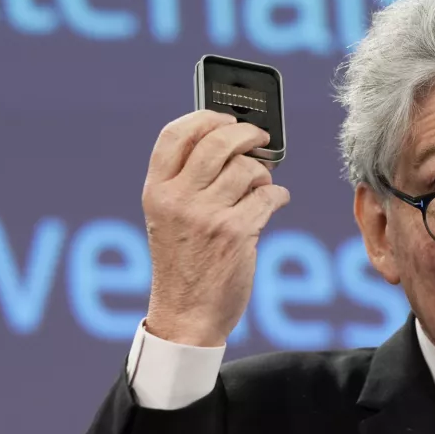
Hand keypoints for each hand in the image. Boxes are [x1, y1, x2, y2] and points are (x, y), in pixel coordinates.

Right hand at [142, 110, 290, 346]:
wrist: (186, 316)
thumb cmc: (181, 264)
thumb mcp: (167, 218)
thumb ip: (185, 181)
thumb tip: (228, 141)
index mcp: (156, 191)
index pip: (175, 135)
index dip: (204, 118)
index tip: (224, 117)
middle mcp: (178, 199)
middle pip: (218, 142)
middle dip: (246, 134)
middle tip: (259, 137)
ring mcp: (207, 215)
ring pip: (248, 169)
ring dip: (262, 173)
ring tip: (260, 186)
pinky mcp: (237, 233)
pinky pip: (269, 196)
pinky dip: (278, 196)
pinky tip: (274, 202)